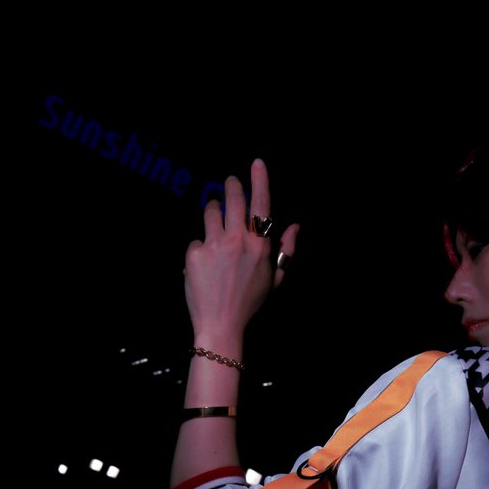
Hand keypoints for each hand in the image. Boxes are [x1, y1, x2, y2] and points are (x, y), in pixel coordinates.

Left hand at [184, 158, 298, 343]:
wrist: (220, 325)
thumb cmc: (250, 304)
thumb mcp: (275, 280)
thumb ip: (286, 250)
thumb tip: (294, 226)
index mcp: (260, 246)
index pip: (261, 204)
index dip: (259, 180)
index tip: (256, 163)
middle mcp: (237, 240)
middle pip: (233, 198)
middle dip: (231, 186)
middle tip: (230, 183)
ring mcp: (214, 245)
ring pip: (210, 212)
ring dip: (212, 210)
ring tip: (214, 216)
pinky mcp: (194, 253)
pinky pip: (197, 240)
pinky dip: (200, 247)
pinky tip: (203, 263)